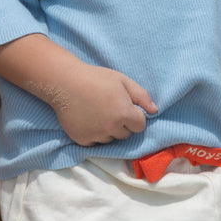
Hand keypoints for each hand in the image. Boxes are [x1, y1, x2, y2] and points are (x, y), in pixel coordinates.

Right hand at [0, 35, 156, 147]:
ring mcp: (96, 136)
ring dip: (109, 130)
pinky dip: (94, 134)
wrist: (65, 83)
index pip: (140, 126)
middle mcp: (112, 128)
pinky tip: (88, 119)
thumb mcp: (123, 81)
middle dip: (122, 123)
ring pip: (111, 139)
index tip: (125, 106)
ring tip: (98, 112)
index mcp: (124, 114)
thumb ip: (141, 96)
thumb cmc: (96, 78)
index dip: (134, 116)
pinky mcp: (83, 140)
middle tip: (110, 108)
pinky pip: (96, 142)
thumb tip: (155, 111)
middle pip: (126, 134)